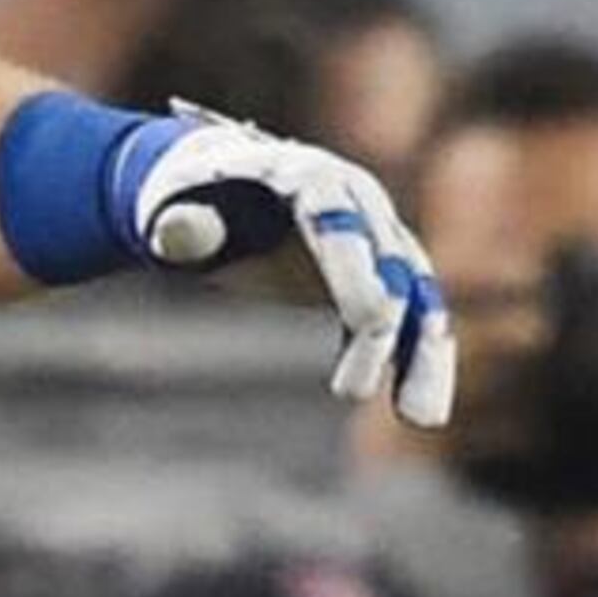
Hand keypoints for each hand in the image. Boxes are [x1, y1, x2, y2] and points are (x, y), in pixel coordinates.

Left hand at [124, 107, 454, 427]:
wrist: (214, 188)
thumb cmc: (189, 200)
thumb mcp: (171, 207)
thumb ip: (179, 227)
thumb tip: (174, 235)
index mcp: (307, 176)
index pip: (339, 222)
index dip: (356, 272)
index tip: (369, 324)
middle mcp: (357, 199)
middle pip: (388, 264)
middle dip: (382, 329)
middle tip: (353, 394)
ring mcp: (375, 234)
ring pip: (417, 295)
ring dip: (426, 356)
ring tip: (422, 420)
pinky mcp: (376, 272)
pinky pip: (409, 317)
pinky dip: (418, 359)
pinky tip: (417, 412)